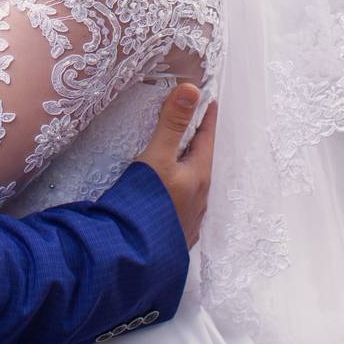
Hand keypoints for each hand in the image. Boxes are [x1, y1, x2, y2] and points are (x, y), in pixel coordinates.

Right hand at [135, 83, 217, 248]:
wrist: (132, 254)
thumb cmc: (147, 202)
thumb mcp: (157, 157)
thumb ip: (171, 123)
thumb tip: (191, 89)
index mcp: (198, 175)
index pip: (206, 138)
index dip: (207, 118)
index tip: (211, 102)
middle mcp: (200, 197)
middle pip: (201, 161)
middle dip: (198, 142)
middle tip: (194, 125)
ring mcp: (190, 218)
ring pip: (193, 184)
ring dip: (188, 167)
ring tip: (180, 158)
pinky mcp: (177, 233)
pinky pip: (184, 203)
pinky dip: (179, 189)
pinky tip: (170, 195)